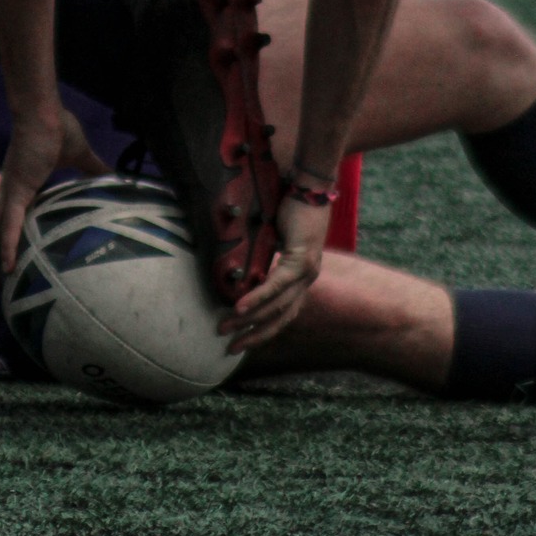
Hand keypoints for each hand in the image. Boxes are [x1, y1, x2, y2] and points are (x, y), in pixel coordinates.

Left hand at [0, 102, 108, 291]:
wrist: (43, 112)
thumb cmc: (57, 128)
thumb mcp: (79, 154)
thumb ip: (95, 168)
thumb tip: (115, 175)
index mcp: (20, 187)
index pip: (8, 220)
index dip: (5, 241)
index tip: (8, 262)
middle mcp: (9, 193)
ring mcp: (10, 193)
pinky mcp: (16, 191)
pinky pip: (9, 224)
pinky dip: (7, 245)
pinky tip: (6, 267)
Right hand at [218, 192, 327, 347]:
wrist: (309, 187)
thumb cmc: (292, 209)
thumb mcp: (275, 240)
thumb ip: (263, 259)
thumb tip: (239, 270)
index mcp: (302, 277)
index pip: (284, 313)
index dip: (263, 329)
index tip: (242, 341)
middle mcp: (307, 279)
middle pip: (280, 318)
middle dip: (254, 335)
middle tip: (231, 348)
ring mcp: (307, 272)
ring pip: (277, 305)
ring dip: (249, 319)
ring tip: (226, 327)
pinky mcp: (302, 260)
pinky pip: (277, 285)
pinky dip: (258, 297)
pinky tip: (240, 307)